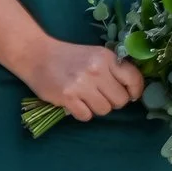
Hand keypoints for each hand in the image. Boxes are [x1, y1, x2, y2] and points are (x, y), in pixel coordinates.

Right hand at [22, 39, 144, 120]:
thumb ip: (113, 70)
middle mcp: (96, 70)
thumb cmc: (69, 57)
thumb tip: (131, 92)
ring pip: (104, 110)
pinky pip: (86, 116)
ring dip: (97, 107)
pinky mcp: (67, 97)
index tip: (130, 94)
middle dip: (113, 101)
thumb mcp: (95, 55)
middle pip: (120, 100)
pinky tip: (75, 102)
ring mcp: (81, 84)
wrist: (36, 55)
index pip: (134, 79)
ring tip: (86, 97)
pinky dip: (82, 112)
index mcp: (106, 57)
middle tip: (101, 95)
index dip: (135, 91)